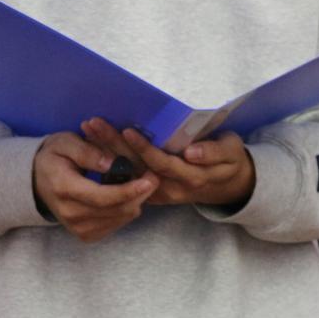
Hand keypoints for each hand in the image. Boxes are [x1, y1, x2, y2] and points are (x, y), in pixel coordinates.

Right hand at [32, 131, 158, 243]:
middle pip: (114, 210)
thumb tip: (112, 163)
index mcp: (64, 189)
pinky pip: (114, 226)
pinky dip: (125, 211)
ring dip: (134, 202)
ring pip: (118, 219)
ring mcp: (77, 228)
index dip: (128, 190)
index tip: (149, 180)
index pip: (102, 197)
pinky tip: (127, 197)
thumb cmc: (54, 156)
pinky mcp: (84, 235)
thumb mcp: (65, 143)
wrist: (36, 180)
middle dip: (139, 195)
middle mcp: (70, 213)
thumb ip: (88, 152)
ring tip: (140, 184)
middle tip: (154, 177)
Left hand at [81, 119, 255, 210]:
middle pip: (136, 168)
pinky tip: (91, 144)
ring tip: (86, 130)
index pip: (161, 163)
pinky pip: (124, 178)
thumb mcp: (231, 153)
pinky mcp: (147, 193)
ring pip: (125, 173)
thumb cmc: (228, 161)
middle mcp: (169, 189)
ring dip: (104, 152)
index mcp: (190, 178)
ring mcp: (156, 193)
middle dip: (113, 146)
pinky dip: (106, 161)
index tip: (127, 130)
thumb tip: (191, 152)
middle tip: (93, 124)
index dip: (144, 149)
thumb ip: (213, 152)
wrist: (225, 185)